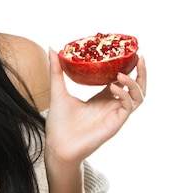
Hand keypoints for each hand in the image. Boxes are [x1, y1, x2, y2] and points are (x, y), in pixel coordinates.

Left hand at [44, 48, 146, 164]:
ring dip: (135, 83)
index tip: (128, 51)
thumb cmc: (59, 122)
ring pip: (138, 97)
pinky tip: (113, 87)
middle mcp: (112, 105)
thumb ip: (56, 70)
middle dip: (141, 73)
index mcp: (102, 98)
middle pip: (136, 87)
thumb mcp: (58, 90)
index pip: (121, 80)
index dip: (128, 66)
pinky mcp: (115, 123)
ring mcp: (115, 114)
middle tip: (139, 57)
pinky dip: (124, 96)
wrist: (57, 144)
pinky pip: (128, 107)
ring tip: (122, 73)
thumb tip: (52, 48)